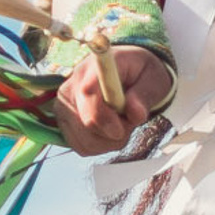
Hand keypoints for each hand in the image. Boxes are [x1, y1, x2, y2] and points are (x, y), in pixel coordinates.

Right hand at [45, 46, 171, 154]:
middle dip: (114, 133)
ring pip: (84, 140)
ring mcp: (63, 105)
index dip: (104, 117)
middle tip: (130, 122)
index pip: (88, 93)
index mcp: (94, 67)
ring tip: (121, 125)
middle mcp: (71, 85)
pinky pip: (81, 147)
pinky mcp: (62, 122)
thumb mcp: (152, 78)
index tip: (121, 130)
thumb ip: (144, 95)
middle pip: (86, 123)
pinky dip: (99, 146)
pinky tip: (109, 133)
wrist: (123, 73)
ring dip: (109, 141)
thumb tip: (135, 113)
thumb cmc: (140, 73)